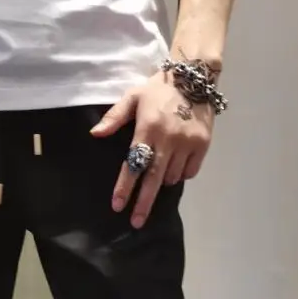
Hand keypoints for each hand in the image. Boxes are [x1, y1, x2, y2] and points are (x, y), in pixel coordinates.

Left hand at [91, 70, 214, 227]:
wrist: (194, 76)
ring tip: (161, 167)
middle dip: (144, 203)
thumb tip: (95, 134)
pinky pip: (189, 172)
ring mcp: (187, 143)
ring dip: (163, 180)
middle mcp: (168, 139)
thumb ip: (114, 117)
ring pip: (172, 177)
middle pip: (154, 179)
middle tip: (136, 222)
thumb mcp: (133, 96)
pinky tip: (178, 162)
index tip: (117, 206)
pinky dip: (182, 173)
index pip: (134, 164)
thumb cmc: (159, 89)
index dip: (125, 187)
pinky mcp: (203, 145)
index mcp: (148, 128)